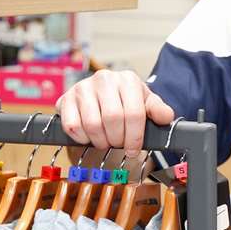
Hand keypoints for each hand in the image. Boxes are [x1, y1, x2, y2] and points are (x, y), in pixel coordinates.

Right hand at [56, 69, 174, 151]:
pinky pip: (72, 126)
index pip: (134, 113)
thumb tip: (166, 117)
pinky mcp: (64, 99)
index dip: (135, 137)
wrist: (99, 95)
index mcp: (127, 80)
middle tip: (118, 145)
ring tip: (105, 142)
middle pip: (113, 119)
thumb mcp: (145, 103)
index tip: (133, 149)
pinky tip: (89, 137)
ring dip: (100, 141)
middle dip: (117, 140)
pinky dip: (82, 138)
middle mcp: (104, 79)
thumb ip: (157, 110)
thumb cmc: (125, 101)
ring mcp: (82, 88)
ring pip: (92, 124)